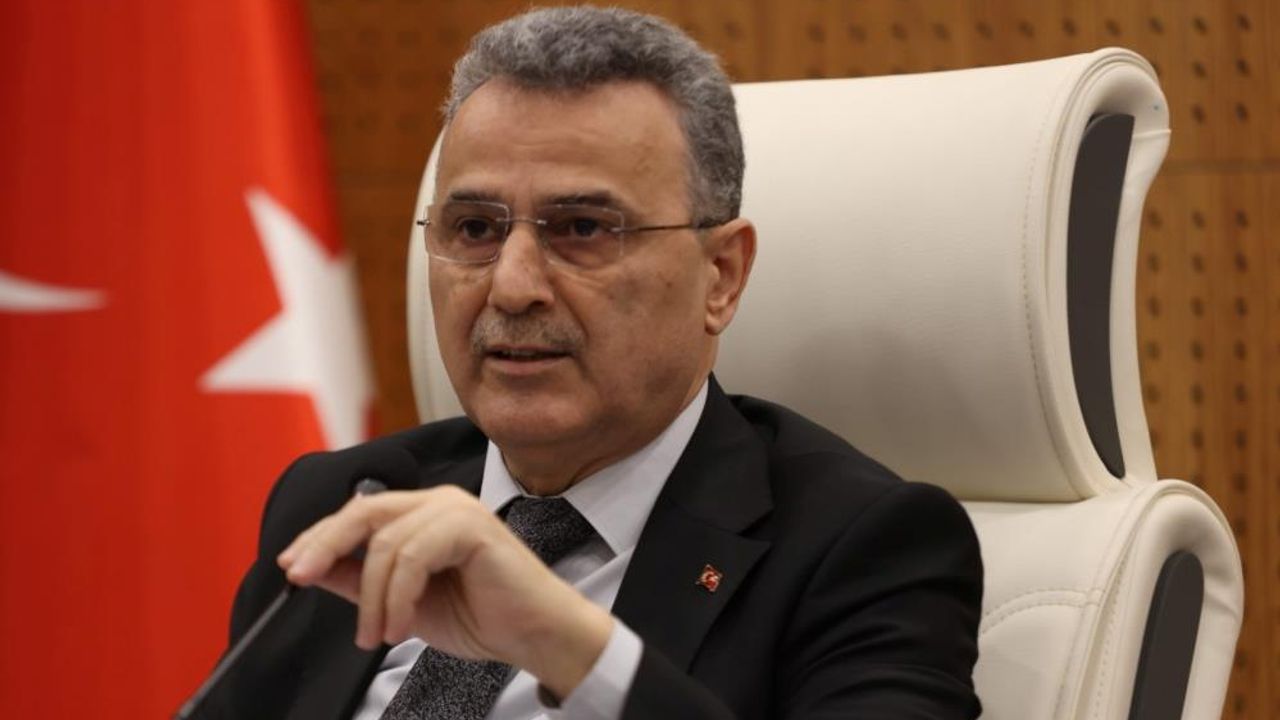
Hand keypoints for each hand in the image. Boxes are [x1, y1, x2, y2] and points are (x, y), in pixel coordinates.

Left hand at [276, 486, 613, 697]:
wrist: (534, 635)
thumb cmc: (482, 617)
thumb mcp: (402, 605)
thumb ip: (361, 582)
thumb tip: (314, 571)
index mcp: (424, 514)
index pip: (360, 514)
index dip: (320, 537)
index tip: (291, 566)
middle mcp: (439, 502)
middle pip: (364, 512)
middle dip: (325, 546)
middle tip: (300, 579)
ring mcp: (457, 509)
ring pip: (385, 542)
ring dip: (371, 597)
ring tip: (376, 635)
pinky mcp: (471, 526)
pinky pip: (413, 557)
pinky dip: (397, 596)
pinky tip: (399, 626)